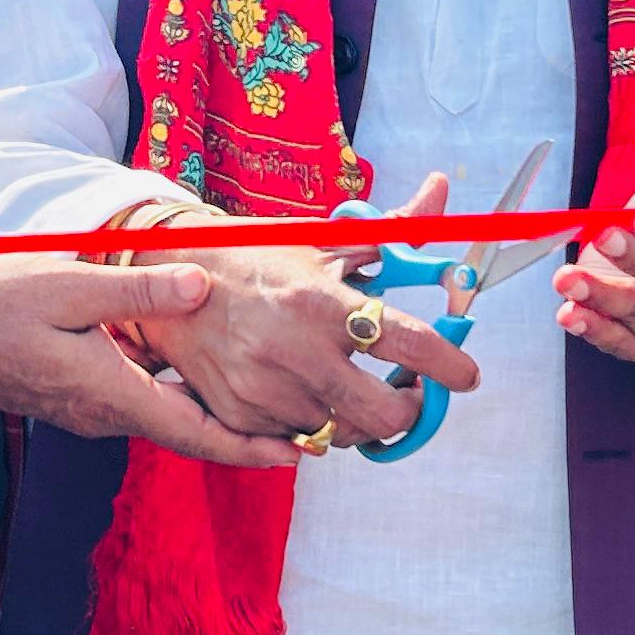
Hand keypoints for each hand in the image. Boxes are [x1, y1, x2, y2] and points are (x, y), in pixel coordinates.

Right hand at [0, 253, 312, 465]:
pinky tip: (189, 378)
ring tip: (258, 404)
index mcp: (114, 393)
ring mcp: (88, 413)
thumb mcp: (67, 284)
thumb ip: (136, 289)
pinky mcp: (74, 401)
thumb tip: (201, 287)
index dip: (250, 447)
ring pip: (163, 421)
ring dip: (210, 419)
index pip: (196, 433)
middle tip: (297, 431)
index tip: (296, 454)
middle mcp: (107, 415)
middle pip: (188, 434)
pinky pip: (138, 407)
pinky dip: (176, 402)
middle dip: (243, 437)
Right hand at [147, 173, 476, 453]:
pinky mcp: (240, 417)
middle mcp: (292, 352)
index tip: (465, 374)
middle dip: (411, 409)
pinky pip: (300, 440)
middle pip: (382, 414)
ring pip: (343, 434)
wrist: (169, 276)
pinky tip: (310, 390)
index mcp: (320, 302)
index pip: (406, 344)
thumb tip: (440, 193)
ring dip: (360, 417)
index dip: (448, 364)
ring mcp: (264, 391)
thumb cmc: (254, 255)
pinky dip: (317, 422)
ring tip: (353, 384)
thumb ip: (392, 229)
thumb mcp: (323, 238)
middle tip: (410, 391)